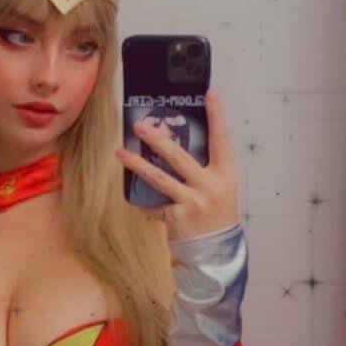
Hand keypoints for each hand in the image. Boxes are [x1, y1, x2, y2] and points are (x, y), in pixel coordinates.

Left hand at [117, 89, 240, 242]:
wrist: (217, 252)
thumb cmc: (217, 215)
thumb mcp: (221, 188)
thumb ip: (205, 168)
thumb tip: (175, 145)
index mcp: (225, 175)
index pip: (222, 140)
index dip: (217, 116)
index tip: (210, 93)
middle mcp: (210, 186)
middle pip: (180, 156)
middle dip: (158, 139)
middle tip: (141, 125)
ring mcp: (192, 202)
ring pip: (160, 178)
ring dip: (137, 164)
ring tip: (120, 152)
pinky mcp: (176, 217)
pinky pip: (154, 205)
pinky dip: (145, 202)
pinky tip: (135, 198)